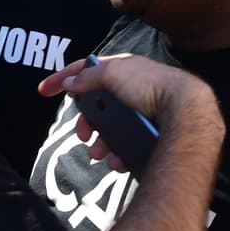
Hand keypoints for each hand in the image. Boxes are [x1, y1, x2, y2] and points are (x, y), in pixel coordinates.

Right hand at [40, 54, 219, 165]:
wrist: (186, 111)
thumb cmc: (151, 86)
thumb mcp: (113, 73)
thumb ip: (87, 76)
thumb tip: (68, 81)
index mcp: (124, 70)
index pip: (86, 69)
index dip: (62, 78)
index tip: (43, 90)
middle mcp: (134, 89)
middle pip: (99, 106)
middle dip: (87, 123)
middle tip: (82, 135)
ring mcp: (144, 112)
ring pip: (112, 130)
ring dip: (101, 143)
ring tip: (98, 154)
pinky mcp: (152, 133)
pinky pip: (128, 145)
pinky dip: (118, 154)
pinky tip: (117, 161)